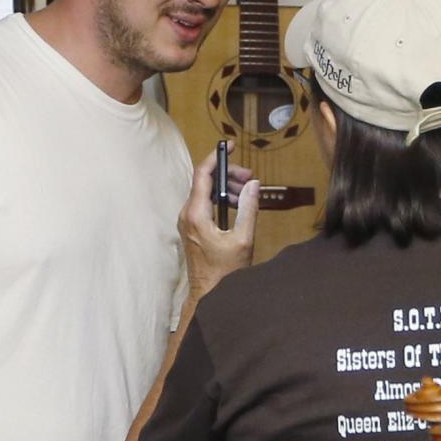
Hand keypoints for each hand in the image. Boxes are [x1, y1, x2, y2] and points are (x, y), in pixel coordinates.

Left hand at [180, 144, 258, 300]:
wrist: (209, 295)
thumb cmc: (225, 273)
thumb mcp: (243, 239)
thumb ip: (248, 209)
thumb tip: (253, 185)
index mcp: (196, 214)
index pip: (202, 174)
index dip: (216, 156)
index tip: (230, 146)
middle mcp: (186, 215)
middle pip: (204, 181)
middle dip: (227, 174)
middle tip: (250, 178)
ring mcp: (187, 222)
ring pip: (204, 192)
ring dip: (225, 187)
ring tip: (247, 191)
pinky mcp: (191, 228)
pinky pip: (204, 204)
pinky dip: (220, 198)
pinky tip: (237, 204)